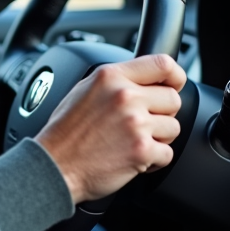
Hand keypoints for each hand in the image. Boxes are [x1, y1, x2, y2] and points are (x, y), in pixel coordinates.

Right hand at [36, 54, 185, 204]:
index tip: (174, 85)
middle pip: (173, 99)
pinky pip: (167, 154)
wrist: (54, 166)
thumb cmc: (64, 133)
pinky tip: (132, 158)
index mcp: (110, 77)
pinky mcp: (141, 150)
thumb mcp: (83, 91)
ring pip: (173, 128)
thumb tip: (143, 80)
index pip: (162, 64)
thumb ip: (115, 81)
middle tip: (140, 124)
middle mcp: (125, 96)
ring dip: (158, 138)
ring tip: (132, 142)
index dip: (175, 76)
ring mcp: (135, 124)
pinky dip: (153, 160)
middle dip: (161, 114)